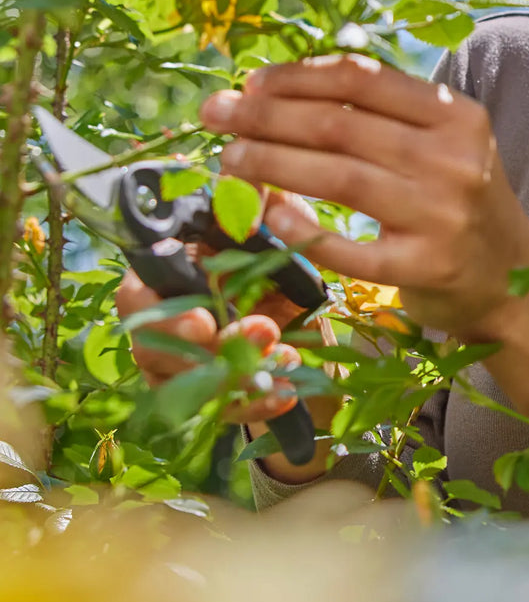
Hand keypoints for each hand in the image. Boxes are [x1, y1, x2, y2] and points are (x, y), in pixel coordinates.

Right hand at [116, 191, 311, 425]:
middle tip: (253, 333)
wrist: (318, 335)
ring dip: (232, 373)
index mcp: (175, 276)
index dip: (154, 305)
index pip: (137, 290)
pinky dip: (255, 402)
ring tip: (285, 357)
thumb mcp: (290, 236)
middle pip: (147, 342)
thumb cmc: (288, 275)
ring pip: (181, 381)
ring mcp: (183, 365)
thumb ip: (274, 206)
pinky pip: (220, 410)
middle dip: (192, 347)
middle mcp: (167, 322)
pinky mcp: (211, 399)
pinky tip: (286, 393)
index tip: (201, 317)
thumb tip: (247, 191)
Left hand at [199, 54, 528, 337]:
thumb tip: (285, 89)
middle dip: (265, 116)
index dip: (298, 76)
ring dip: (270, 164)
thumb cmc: (462, 202)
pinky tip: (267, 215)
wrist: (516, 280)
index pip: (363, 79)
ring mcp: (440, 215)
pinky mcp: (424, 267)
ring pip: (337, 177)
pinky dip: (301, 229)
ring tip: (228, 160)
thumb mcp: (445, 144)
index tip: (251, 83)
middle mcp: (453, 159)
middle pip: (339, 126)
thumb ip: (385, 116)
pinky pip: (348, 247)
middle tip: (214, 116)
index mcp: (456, 116)